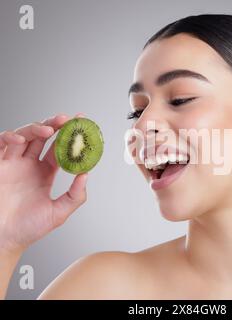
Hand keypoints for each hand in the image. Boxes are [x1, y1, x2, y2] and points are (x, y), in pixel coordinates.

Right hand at [0, 114, 87, 253]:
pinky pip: (2, 145)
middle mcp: (30, 164)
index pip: (59, 148)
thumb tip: (86, 174)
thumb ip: (75, 195)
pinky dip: (10, 137)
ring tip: (50, 128)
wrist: (4, 239)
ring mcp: (13, 163)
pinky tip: (20, 139)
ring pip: (25, 136)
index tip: (81, 126)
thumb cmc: (29, 228)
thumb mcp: (59, 212)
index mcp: (45, 172)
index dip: (69, 137)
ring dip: (36, 127)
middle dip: (55, 125)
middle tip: (67, 119)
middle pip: (43, 136)